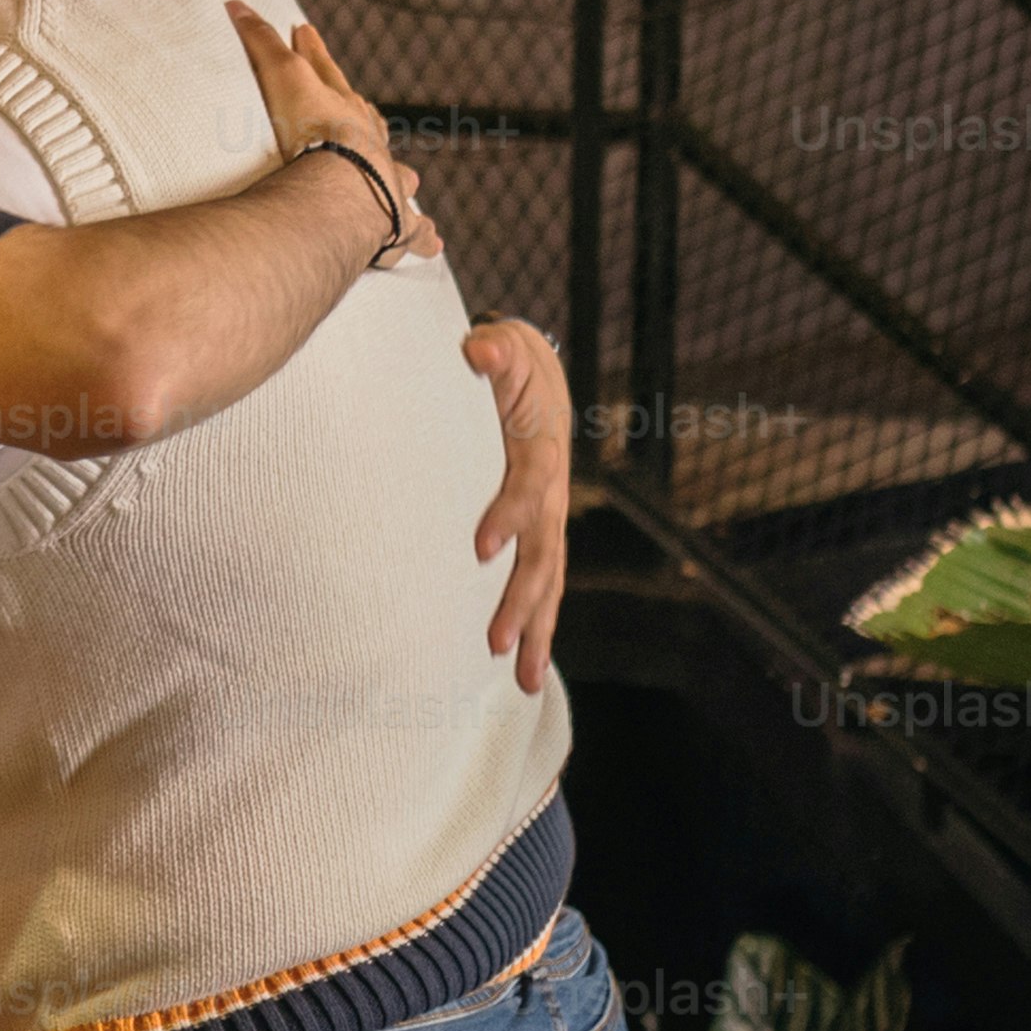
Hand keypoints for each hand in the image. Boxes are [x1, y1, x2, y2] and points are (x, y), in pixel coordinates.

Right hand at [231, 2, 430, 263]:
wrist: (349, 189)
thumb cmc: (315, 135)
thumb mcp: (285, 79)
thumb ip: (261, 43)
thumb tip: (237, 2)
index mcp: (344, 109)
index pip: (325, 71)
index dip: (313, 51)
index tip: (306, 32)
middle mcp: (373, 144)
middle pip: (367, 119)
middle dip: (359, 110)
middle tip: (358, 105)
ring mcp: (388, 184)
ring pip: (399, 174)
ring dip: (398, 175)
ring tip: (405, 177)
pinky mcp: (396, 225)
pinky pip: (412, 231)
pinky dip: (423, 236)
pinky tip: (434, 243)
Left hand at [465, 317, 573, 694]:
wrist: (535, 377)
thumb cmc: (509, 364)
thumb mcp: (502, 348)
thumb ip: (492, 351)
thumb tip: (478, 349)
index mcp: (542, 452)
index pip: (529, 486)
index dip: (510, 514)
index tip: (480, 546)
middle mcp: (553, 494)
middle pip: (544, 555)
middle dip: (521, 601)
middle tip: (493, 642)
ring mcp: (549, 519)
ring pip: (548, 583)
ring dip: (536, 630)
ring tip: (523, 681)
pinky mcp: (538, 534)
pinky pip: (541, 585)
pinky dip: (534, 625)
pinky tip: (522, 667)